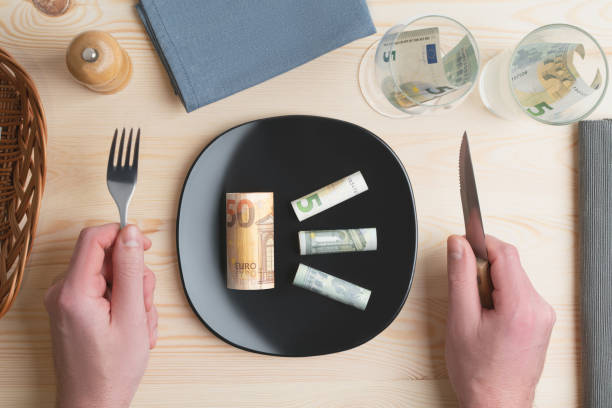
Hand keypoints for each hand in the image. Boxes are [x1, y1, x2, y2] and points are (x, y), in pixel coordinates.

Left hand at [44, 224, 157, 407]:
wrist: (93, 404)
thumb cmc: (110, 371)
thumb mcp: (131, 316)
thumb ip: (131, 270)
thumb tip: (129, 234)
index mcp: (74, 291)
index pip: (94, 238)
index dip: (122, 235)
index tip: (143, 246)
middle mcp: (63, 292)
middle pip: (107, 259)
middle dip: (134, 277)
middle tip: (143, 305)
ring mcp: (67, 302)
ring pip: (111, 276)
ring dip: (133, 295)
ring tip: (138, 323)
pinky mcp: (74, 310)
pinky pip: (105, 291)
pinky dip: (124, 304)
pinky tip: (130, 326)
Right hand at [445, 235, 554, 407]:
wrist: (496, 404)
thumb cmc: (478, 372)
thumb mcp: (460, 320)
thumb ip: (460, 276)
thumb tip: (458, 245)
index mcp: (520, 306)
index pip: (504, 253)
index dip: (480, 243)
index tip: (462, 244)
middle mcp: (539, 308)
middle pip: (509, 264)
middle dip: (483, 268)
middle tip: (465, 292)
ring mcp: (543, 315)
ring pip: (513, 277)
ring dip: (491, 283)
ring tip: (476, 310)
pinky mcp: (540, 321)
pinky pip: (519, 292)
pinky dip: (500, 295)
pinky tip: (488, 317)